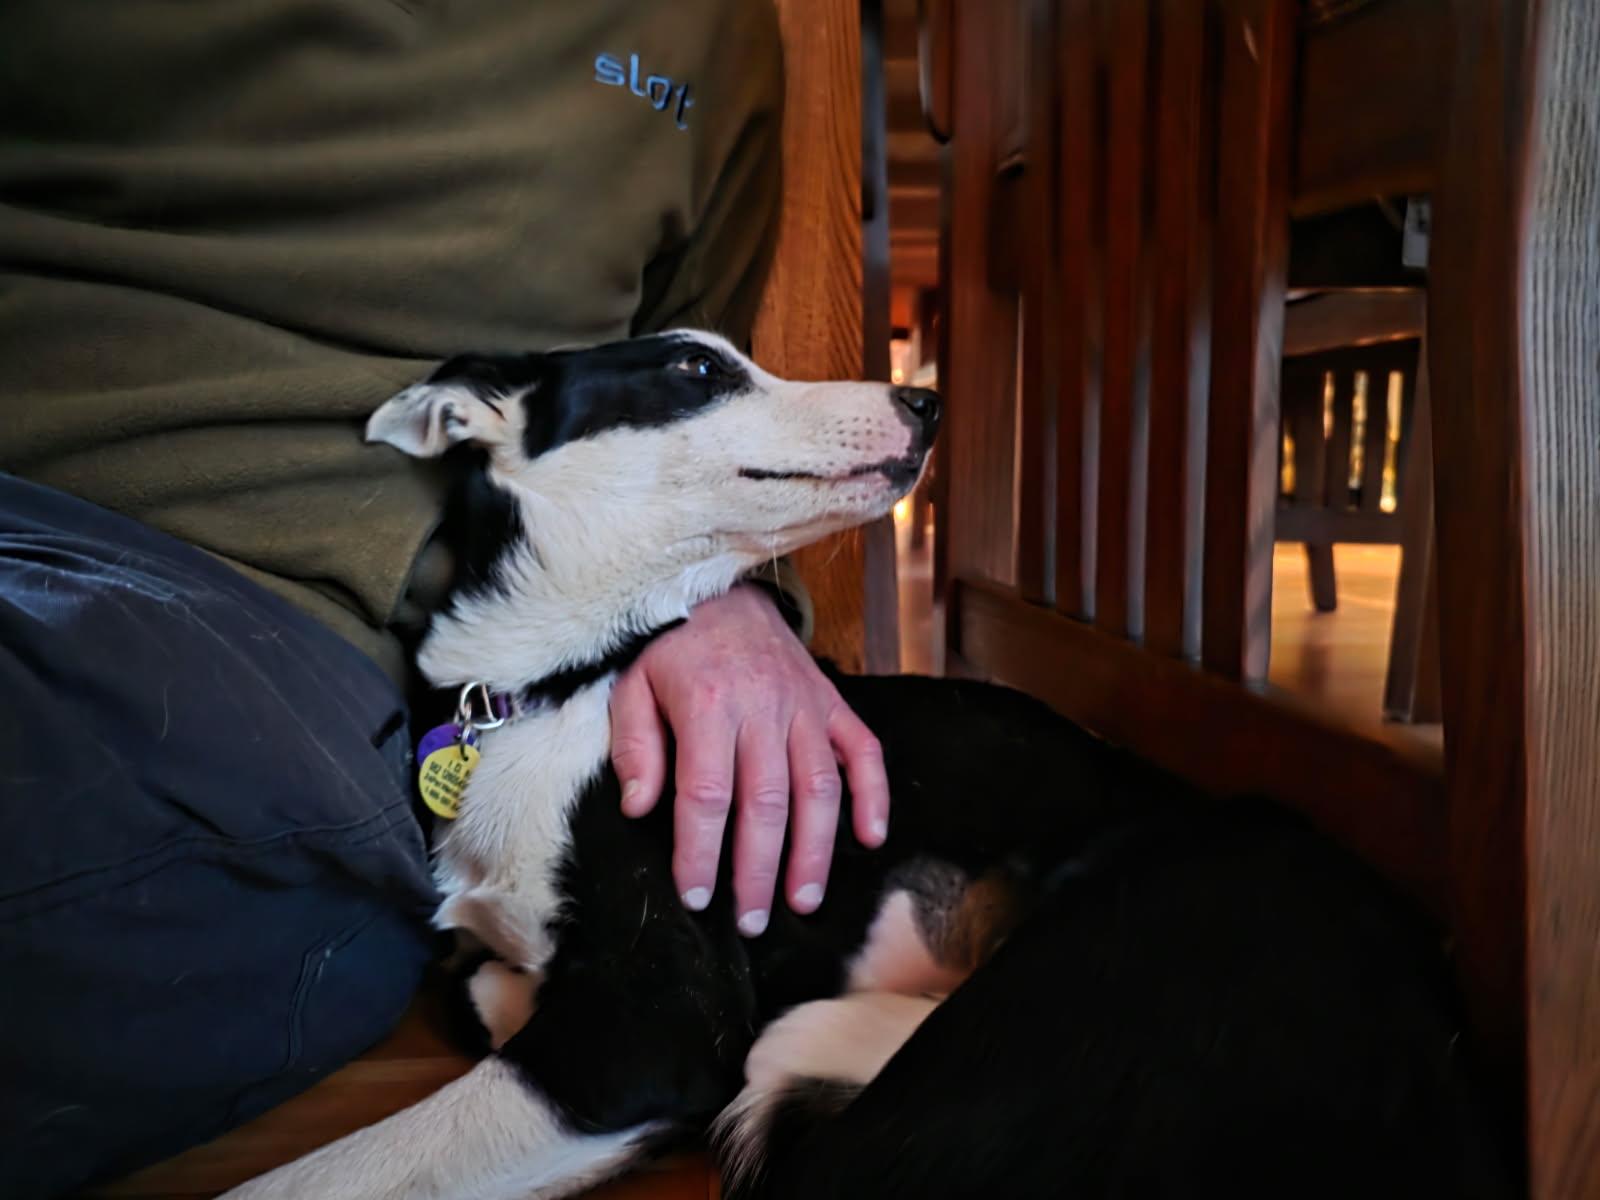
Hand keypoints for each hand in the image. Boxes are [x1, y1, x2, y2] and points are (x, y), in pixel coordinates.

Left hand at [609, 583, 888, 935]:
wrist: (718, 584)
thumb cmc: (667, 643)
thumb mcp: (630, 684)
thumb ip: (633, 746)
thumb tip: (640, 808)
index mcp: (706, 704)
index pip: (707, 793)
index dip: (702, 850)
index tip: (697, 895)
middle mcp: (762, 707)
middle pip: (766, 802)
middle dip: (759, 869)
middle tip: (751, 921)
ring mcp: (804, 704)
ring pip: (818, 787)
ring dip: (814, 850)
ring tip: (803, 901)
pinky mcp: (831, 701)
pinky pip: (863, 750)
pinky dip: (873, 795)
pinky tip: (871, 838)